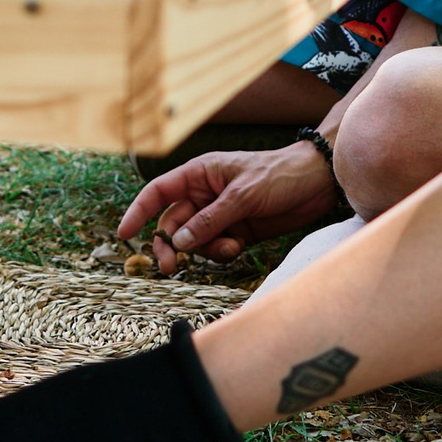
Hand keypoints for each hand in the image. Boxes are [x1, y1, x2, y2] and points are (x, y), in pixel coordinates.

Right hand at [115, 143, 340, 273]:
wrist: (317, 183)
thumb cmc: (280, 175)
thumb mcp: (243, 195)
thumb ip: (210, 220)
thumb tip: (180, 242)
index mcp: (199, 174)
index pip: (159, 192)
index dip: (139, 211)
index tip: (124, 234)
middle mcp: (204, 194)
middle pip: (172, 224)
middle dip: (171, 245)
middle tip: (171, 268)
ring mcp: (219, 214)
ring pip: (194, 240)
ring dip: (205, 250)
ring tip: (230, 247)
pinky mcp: (235, 230)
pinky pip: (215, 248)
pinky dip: (222, 252)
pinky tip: (239, 246)